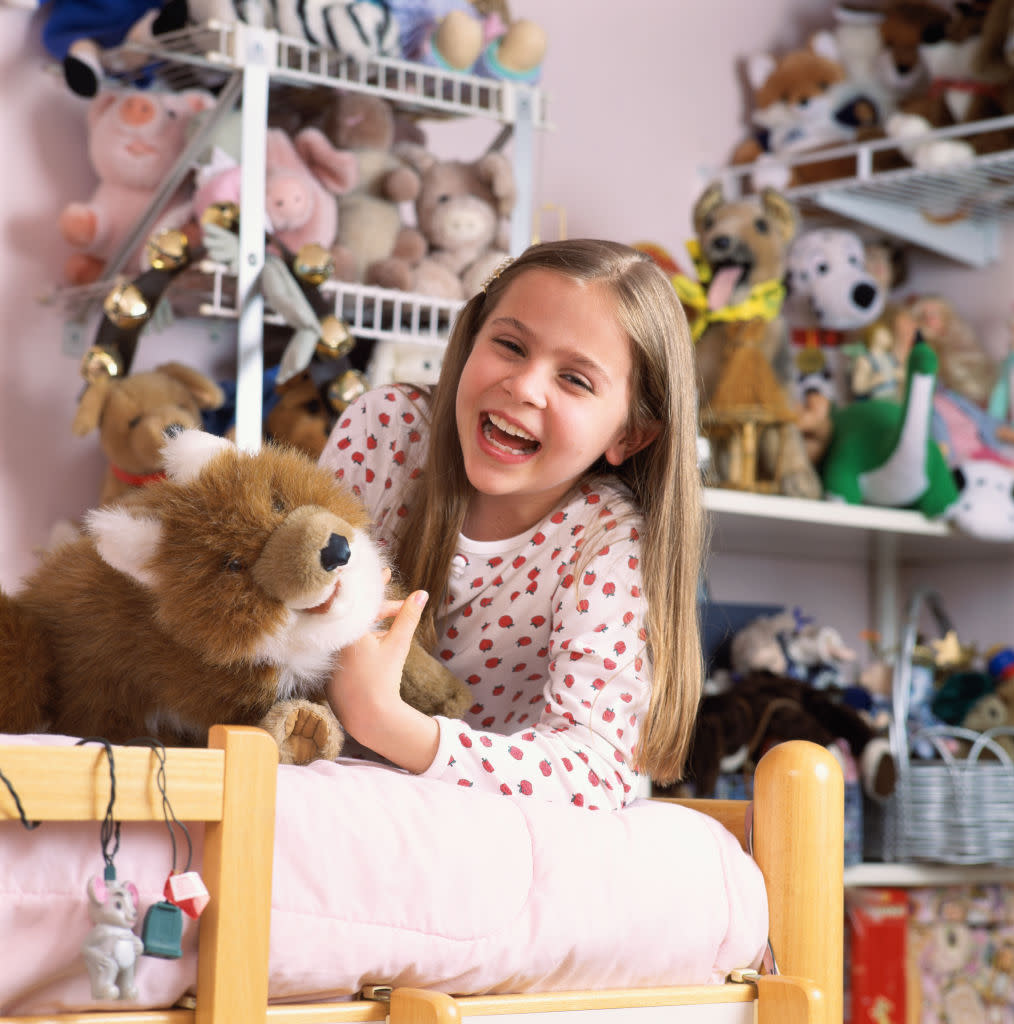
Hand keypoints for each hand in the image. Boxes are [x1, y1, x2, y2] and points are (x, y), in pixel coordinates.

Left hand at [326, 590, 439, 773]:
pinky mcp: (329, 667)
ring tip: (391, 630)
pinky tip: (376, 646)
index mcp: (349, 631)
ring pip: (353, 631)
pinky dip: (360, 641)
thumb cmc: (384, 679)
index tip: (385, 572)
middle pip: (359, 616)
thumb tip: (421, 593)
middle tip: (402, 608)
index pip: (363, 600)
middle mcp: (334, 639)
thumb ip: (408, 617)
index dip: (377, 585)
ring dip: (372, 626)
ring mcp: (330, 654)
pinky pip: (345, 645)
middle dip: (382, 610)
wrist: (368, 715)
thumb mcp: (398, 645)